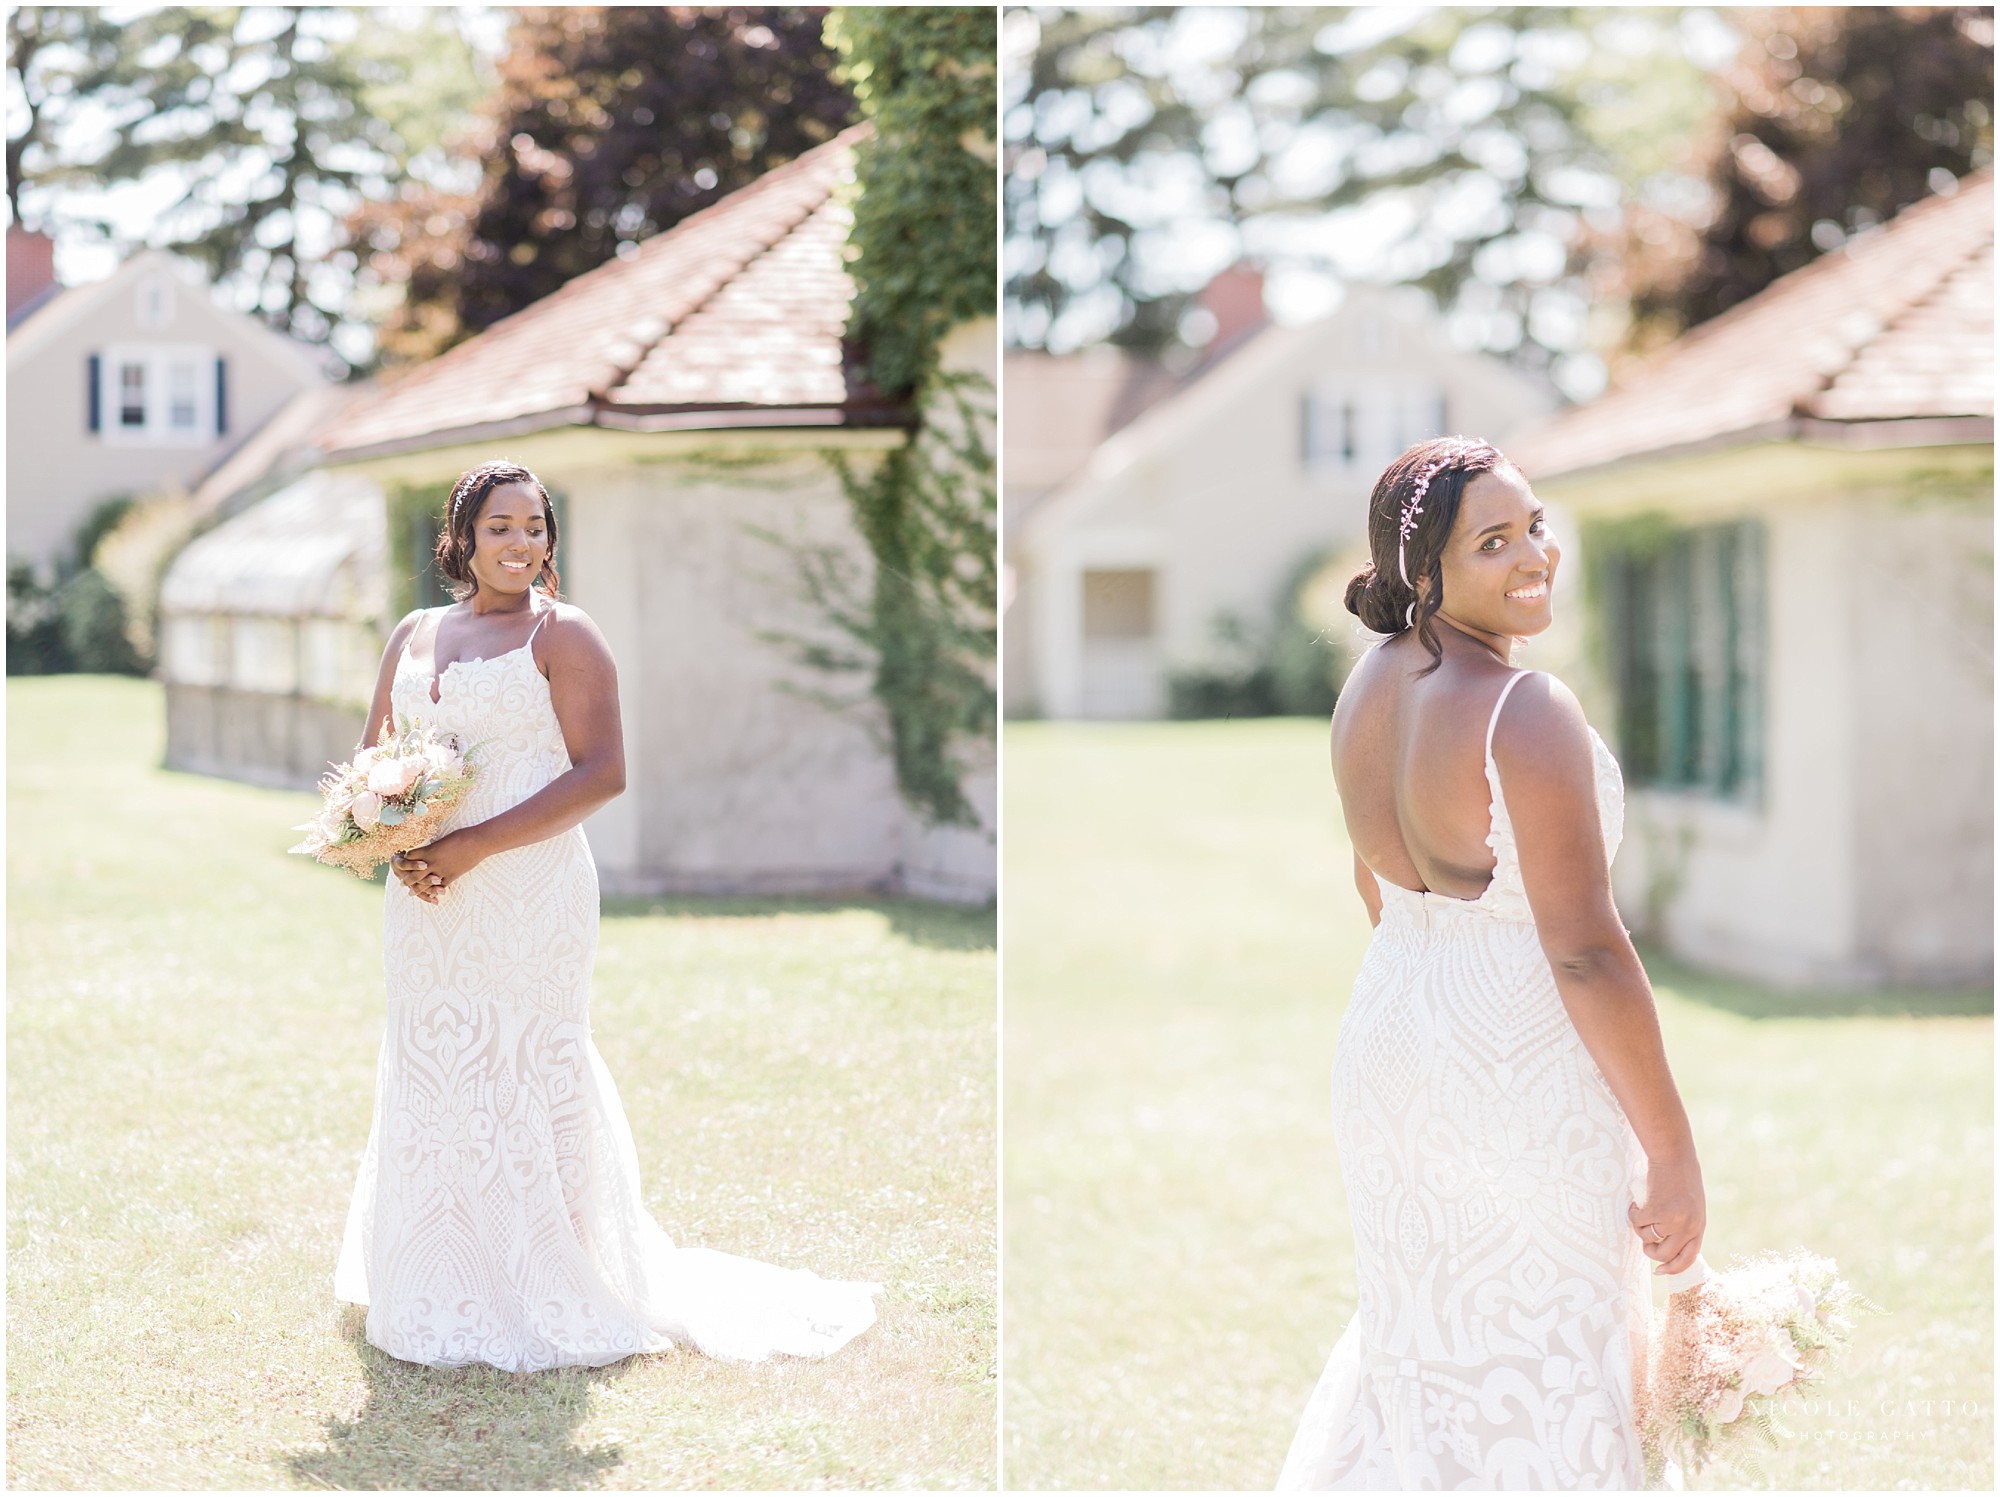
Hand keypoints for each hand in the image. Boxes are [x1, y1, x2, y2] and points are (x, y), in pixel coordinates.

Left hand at [390, 830, 484, 902]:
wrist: (478, 842)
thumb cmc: (462, 836)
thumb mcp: (444, 839)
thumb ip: (435, 847)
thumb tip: (430, 849)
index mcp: (429, 850)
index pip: (410, 857)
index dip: (406, 859)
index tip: (404, 861)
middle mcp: (432, 862)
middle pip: (413, 874)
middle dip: (406, 879)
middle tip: (401, 883)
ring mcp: (442, 870)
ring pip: (424, 884)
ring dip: (417, 889)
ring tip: (411, 893)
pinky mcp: (452, 876)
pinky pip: (440, 887)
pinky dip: (434, 892)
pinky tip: (431, 895)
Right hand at [1630, 1154, 1704, 1275]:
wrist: (1674, 1156)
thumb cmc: (1681, 1178)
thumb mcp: (1691, 1206)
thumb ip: (1685, 1224)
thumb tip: (1667, 1244)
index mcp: (1698, 1226)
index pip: (1688, 1258)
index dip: (1673, 1268)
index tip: (1659, 1271)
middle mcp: (1688, 1227)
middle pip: (1664, 1255)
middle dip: (1650, 1251)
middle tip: (1644, 1241)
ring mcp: (1672, 1220)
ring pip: (1648, 1237)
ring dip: (1639, 1228)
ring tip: (1640, 1212)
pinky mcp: (1656, 1210)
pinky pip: (1637, 1222)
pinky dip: (1632, 1214)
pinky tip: (1635, 1203)